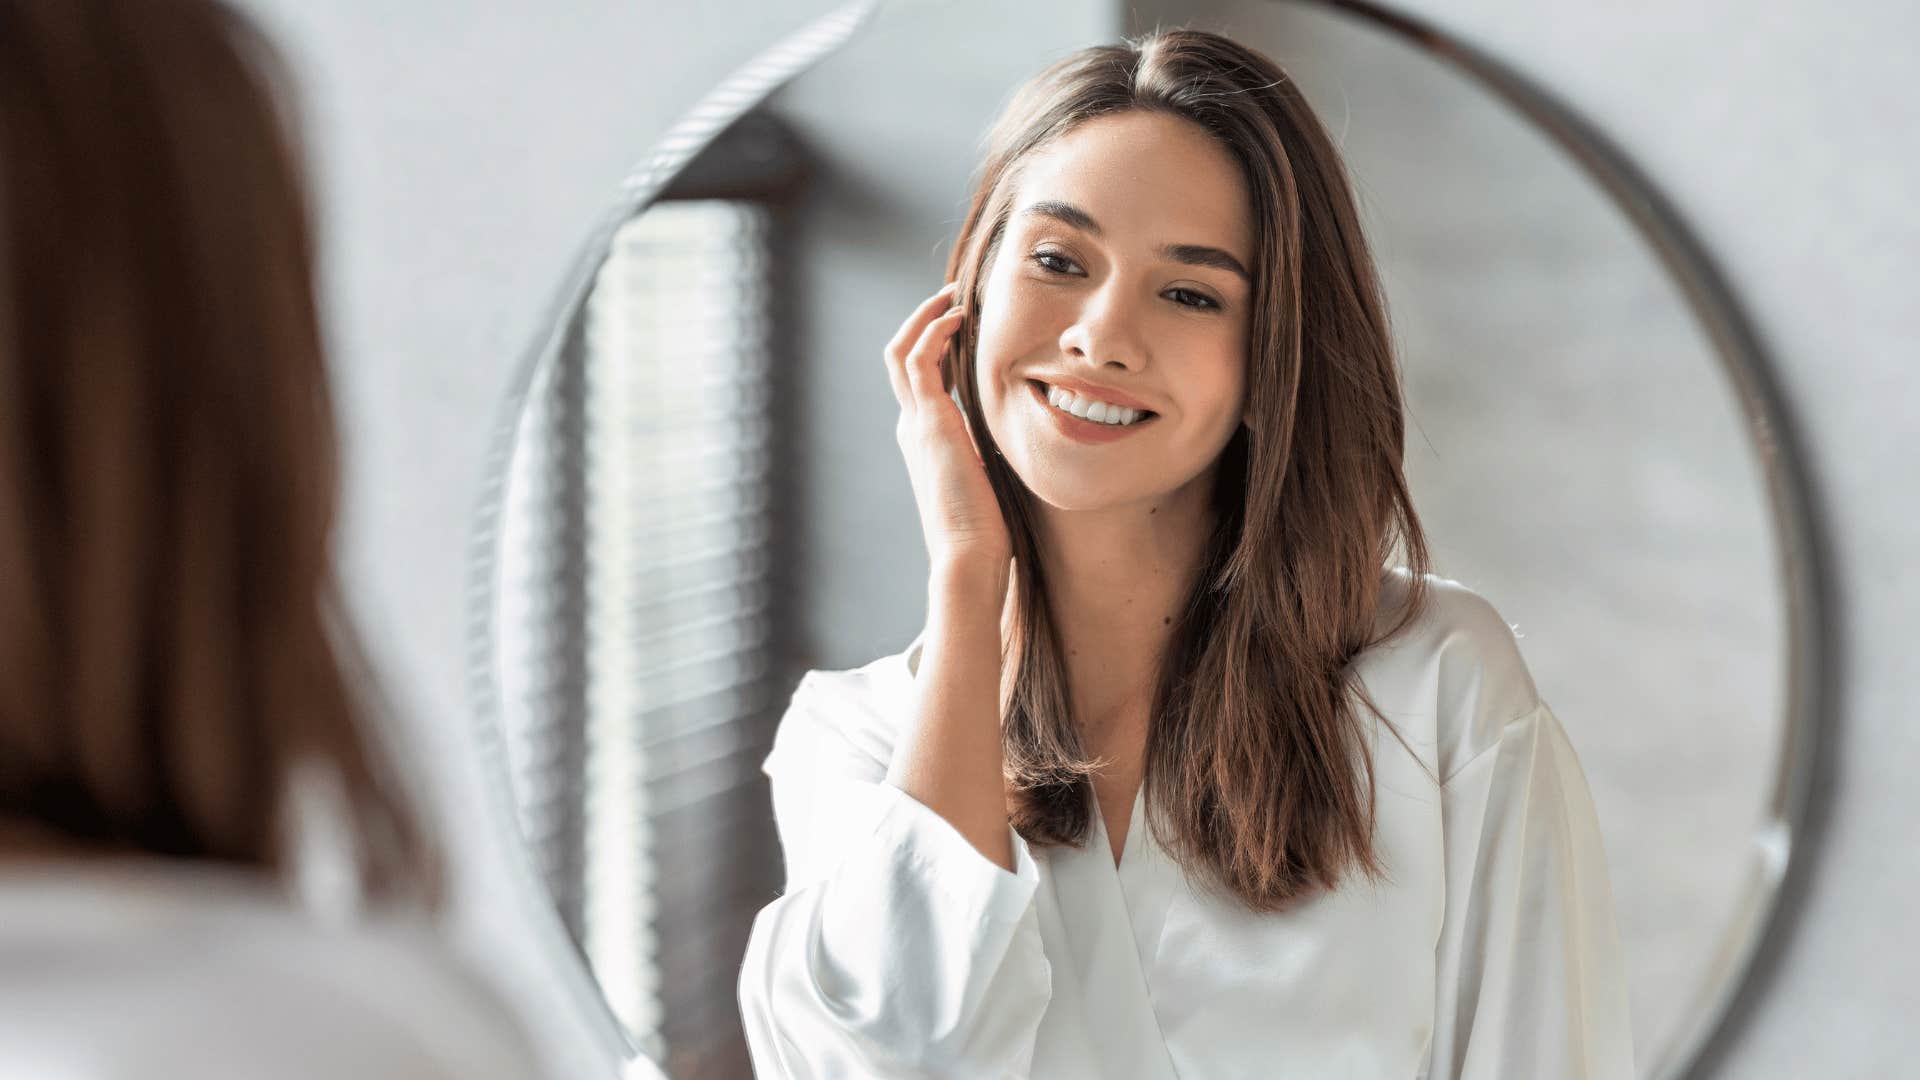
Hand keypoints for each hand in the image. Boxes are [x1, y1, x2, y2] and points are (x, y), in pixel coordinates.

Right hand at [884, 283, 1012, 576]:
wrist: (968, 555)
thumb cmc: (986, 531)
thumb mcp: (990, 479)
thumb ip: (993, 454)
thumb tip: (1019, 443)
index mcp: (927, 440)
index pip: (922, 379)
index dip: (938, 347)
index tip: (964, 326)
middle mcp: (913, 427)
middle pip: (901, 358)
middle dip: (923, 323)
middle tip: (952, 298)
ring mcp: (916, 423)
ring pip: (901, 351)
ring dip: (924, 318)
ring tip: (952, 296)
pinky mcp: (928, 422)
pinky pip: (919, 360)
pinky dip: (933, 332)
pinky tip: (958, 319)